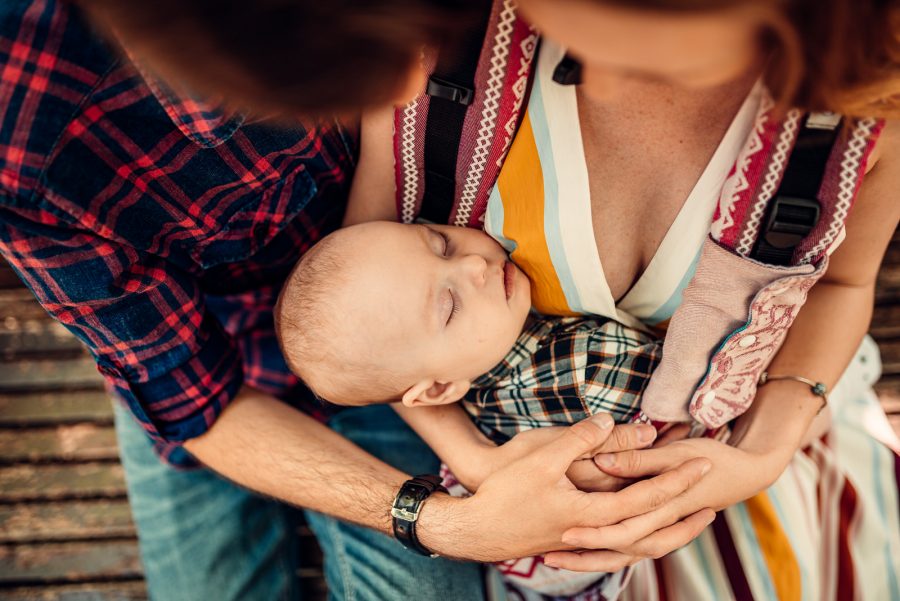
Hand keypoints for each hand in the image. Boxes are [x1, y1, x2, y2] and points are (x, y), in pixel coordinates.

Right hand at [417, 413, 714, 569]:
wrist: (476, 529)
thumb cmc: (504, 492)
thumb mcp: (540, 458)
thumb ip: (579, 440)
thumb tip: (609, 421)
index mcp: (592, 514)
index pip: (647, 497)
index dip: (676, 479)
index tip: (702, 462)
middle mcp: (595, 533)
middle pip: (652, 527)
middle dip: (684, 509)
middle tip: (712, 495)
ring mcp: (586, 541)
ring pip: (639, 541)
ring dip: (669, 528)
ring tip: (691, 517)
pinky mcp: (577, 541)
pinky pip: (620, 543)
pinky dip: (641, 535)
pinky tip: (645, 526)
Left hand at [542, 436, 791, 570]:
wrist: (745, 471)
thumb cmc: (712, 457)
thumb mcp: (677, 452)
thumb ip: (640, 459)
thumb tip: (604, 460)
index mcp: (664, 509)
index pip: (625, 528)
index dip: (594, 533)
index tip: (563, 532)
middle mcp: (660, 526)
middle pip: (618, 550)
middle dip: (584, 554)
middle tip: (550, 555)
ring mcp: (659, 530)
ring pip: (621, 556)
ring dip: (589, 560)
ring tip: (553, 560)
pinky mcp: (656, 528)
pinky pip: (627, 549)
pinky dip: (603, 553)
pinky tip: (576, 552)